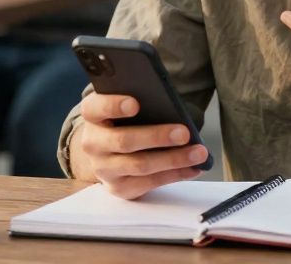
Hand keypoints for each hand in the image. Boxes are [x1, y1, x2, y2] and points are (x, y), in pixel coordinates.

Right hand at [69, 92, 206, 198]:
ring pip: (140, 165)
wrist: (108, 152)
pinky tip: (193, 168)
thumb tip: (173, 109)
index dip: (113, 105)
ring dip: (173, 159)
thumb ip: (141, 102)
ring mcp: (104, 168)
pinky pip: (149, 183)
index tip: (135, 104)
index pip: (95, 108)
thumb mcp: (124, 107)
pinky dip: (175, 175)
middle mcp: (93, 143)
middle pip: (124, 141)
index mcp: (92, 116)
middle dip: (157, 137)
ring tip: (198, 153)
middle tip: (184, 133)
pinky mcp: (118, 188)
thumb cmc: (124, 121)